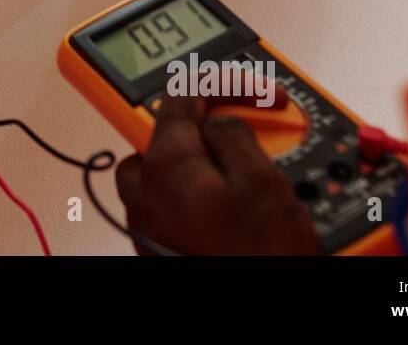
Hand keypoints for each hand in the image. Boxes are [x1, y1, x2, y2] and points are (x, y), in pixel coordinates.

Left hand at [115, 96, 319, 254]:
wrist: (259, 328)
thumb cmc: (258, 263)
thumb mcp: (262, 183)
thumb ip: (234, 136)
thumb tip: (219, 118)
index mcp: (165, 166)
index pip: (178, 100)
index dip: (216, 86)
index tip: (245, 90)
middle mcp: (144, 196)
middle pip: (158, 139)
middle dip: (194, 127)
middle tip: (235, 129)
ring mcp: (147, 227)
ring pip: (158, 176)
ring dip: (192, 164)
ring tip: (236, 171)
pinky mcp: (159, 252)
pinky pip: (166, 209)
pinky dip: (191, 197)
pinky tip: (225, 207)